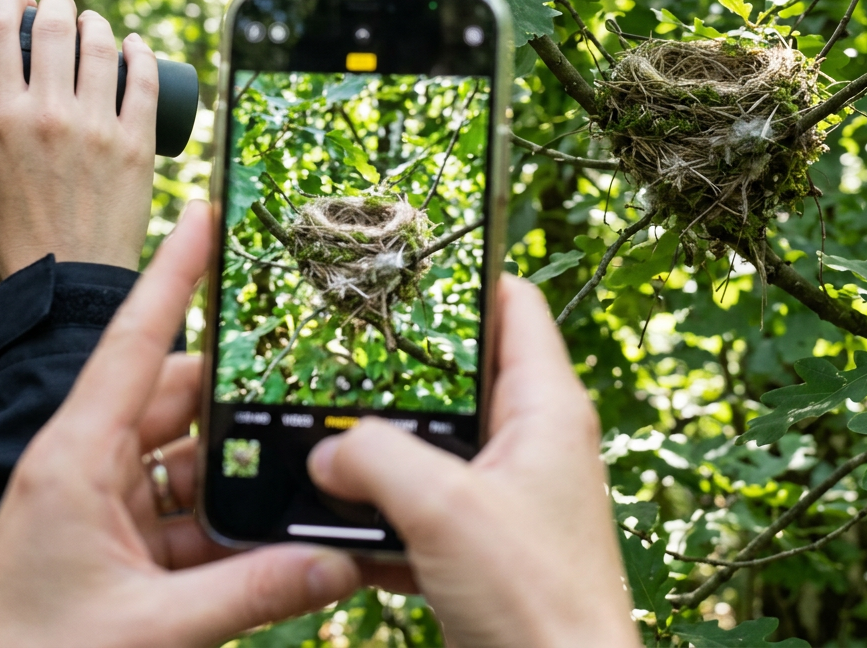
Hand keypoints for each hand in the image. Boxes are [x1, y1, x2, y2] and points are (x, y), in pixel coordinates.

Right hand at [0, 0, 157, 277]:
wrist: (69, 276)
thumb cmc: (23, 229)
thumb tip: (9, 85)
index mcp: (3, 118)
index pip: (0, 32)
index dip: (6, 2)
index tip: (14, 0)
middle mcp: (51, 114)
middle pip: (56, 27)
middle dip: (57, 6)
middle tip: (60, 9)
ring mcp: (98, 126)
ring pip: (101, 46)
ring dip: (97, 25)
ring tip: (94, 25)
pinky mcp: (137, 143)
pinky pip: (144, 81)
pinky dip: (141, 53)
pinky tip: (136, 45)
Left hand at [0, 202, 360, 647]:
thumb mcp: (147, 628)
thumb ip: (250, 594)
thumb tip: (336, 565)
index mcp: (78, 457)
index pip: (137, 340)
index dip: (175, 272)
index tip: (207, 214)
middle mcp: (90, 465)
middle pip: (182, 402)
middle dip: (242, 403)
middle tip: (308, 394)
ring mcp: (104, 504)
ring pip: (191, 460)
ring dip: (239, 477)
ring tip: (299, 483)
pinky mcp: (117, 542)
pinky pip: (187, 513)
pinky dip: (226, 527)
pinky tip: (269, 545)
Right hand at [308, 276, 640, 647]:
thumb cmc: (538, 602)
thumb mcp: (446, 510)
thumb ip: (377, 459)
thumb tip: (325, 447)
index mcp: (546, 407)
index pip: (513, 305)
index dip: (463, 276)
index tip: (401, 264)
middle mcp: (533, 441)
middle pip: (460, 376)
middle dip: (398, 371)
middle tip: (336, 351)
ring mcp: (508, 495)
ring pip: (435, 446)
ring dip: (382, 449)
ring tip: (319, 434)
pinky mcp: (484, 545)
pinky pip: (425, 509)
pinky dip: (384, 514)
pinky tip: (333, 523)